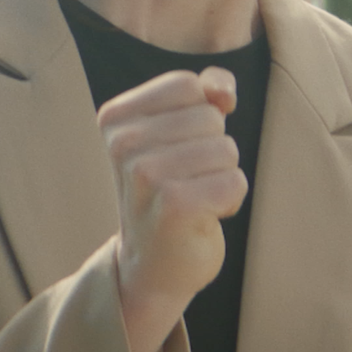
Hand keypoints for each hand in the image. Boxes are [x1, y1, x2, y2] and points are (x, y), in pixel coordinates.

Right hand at [97, 67, 248, 351]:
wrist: (152, 265)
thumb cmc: (171, 190)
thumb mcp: (181, 132)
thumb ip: (206, 93)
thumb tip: (222, 90)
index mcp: (116, 117)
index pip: (188, 85)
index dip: (201, 115)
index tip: (178, 150)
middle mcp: (123, 143)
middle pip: (210, 118)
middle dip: (213, 151)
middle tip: (185, 182)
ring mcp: (146, 175)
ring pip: (226, 150)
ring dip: (221, 177)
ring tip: (193, 199)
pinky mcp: (173, 205)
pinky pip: (235, 182)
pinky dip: (229, 201)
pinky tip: (202, 217)